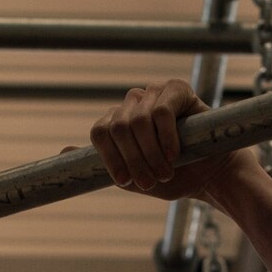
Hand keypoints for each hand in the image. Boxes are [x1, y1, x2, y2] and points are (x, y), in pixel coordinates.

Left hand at [90, 79, 262, 203]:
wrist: (210, 175)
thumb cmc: (172, 176)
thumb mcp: (131, 177)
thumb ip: (102, 164)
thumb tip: (62, 150)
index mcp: (117, 121)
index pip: (99, 132)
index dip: (109, 158)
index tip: (124, 181)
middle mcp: (133, 103)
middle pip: (116, 128)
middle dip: (132, 160)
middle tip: (151, 180)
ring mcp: (154, 93)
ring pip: (137, 121)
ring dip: (151, 153)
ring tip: (166, 170)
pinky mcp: (177, 90)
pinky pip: (161, 110)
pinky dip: (166, 137)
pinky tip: (176, 153)